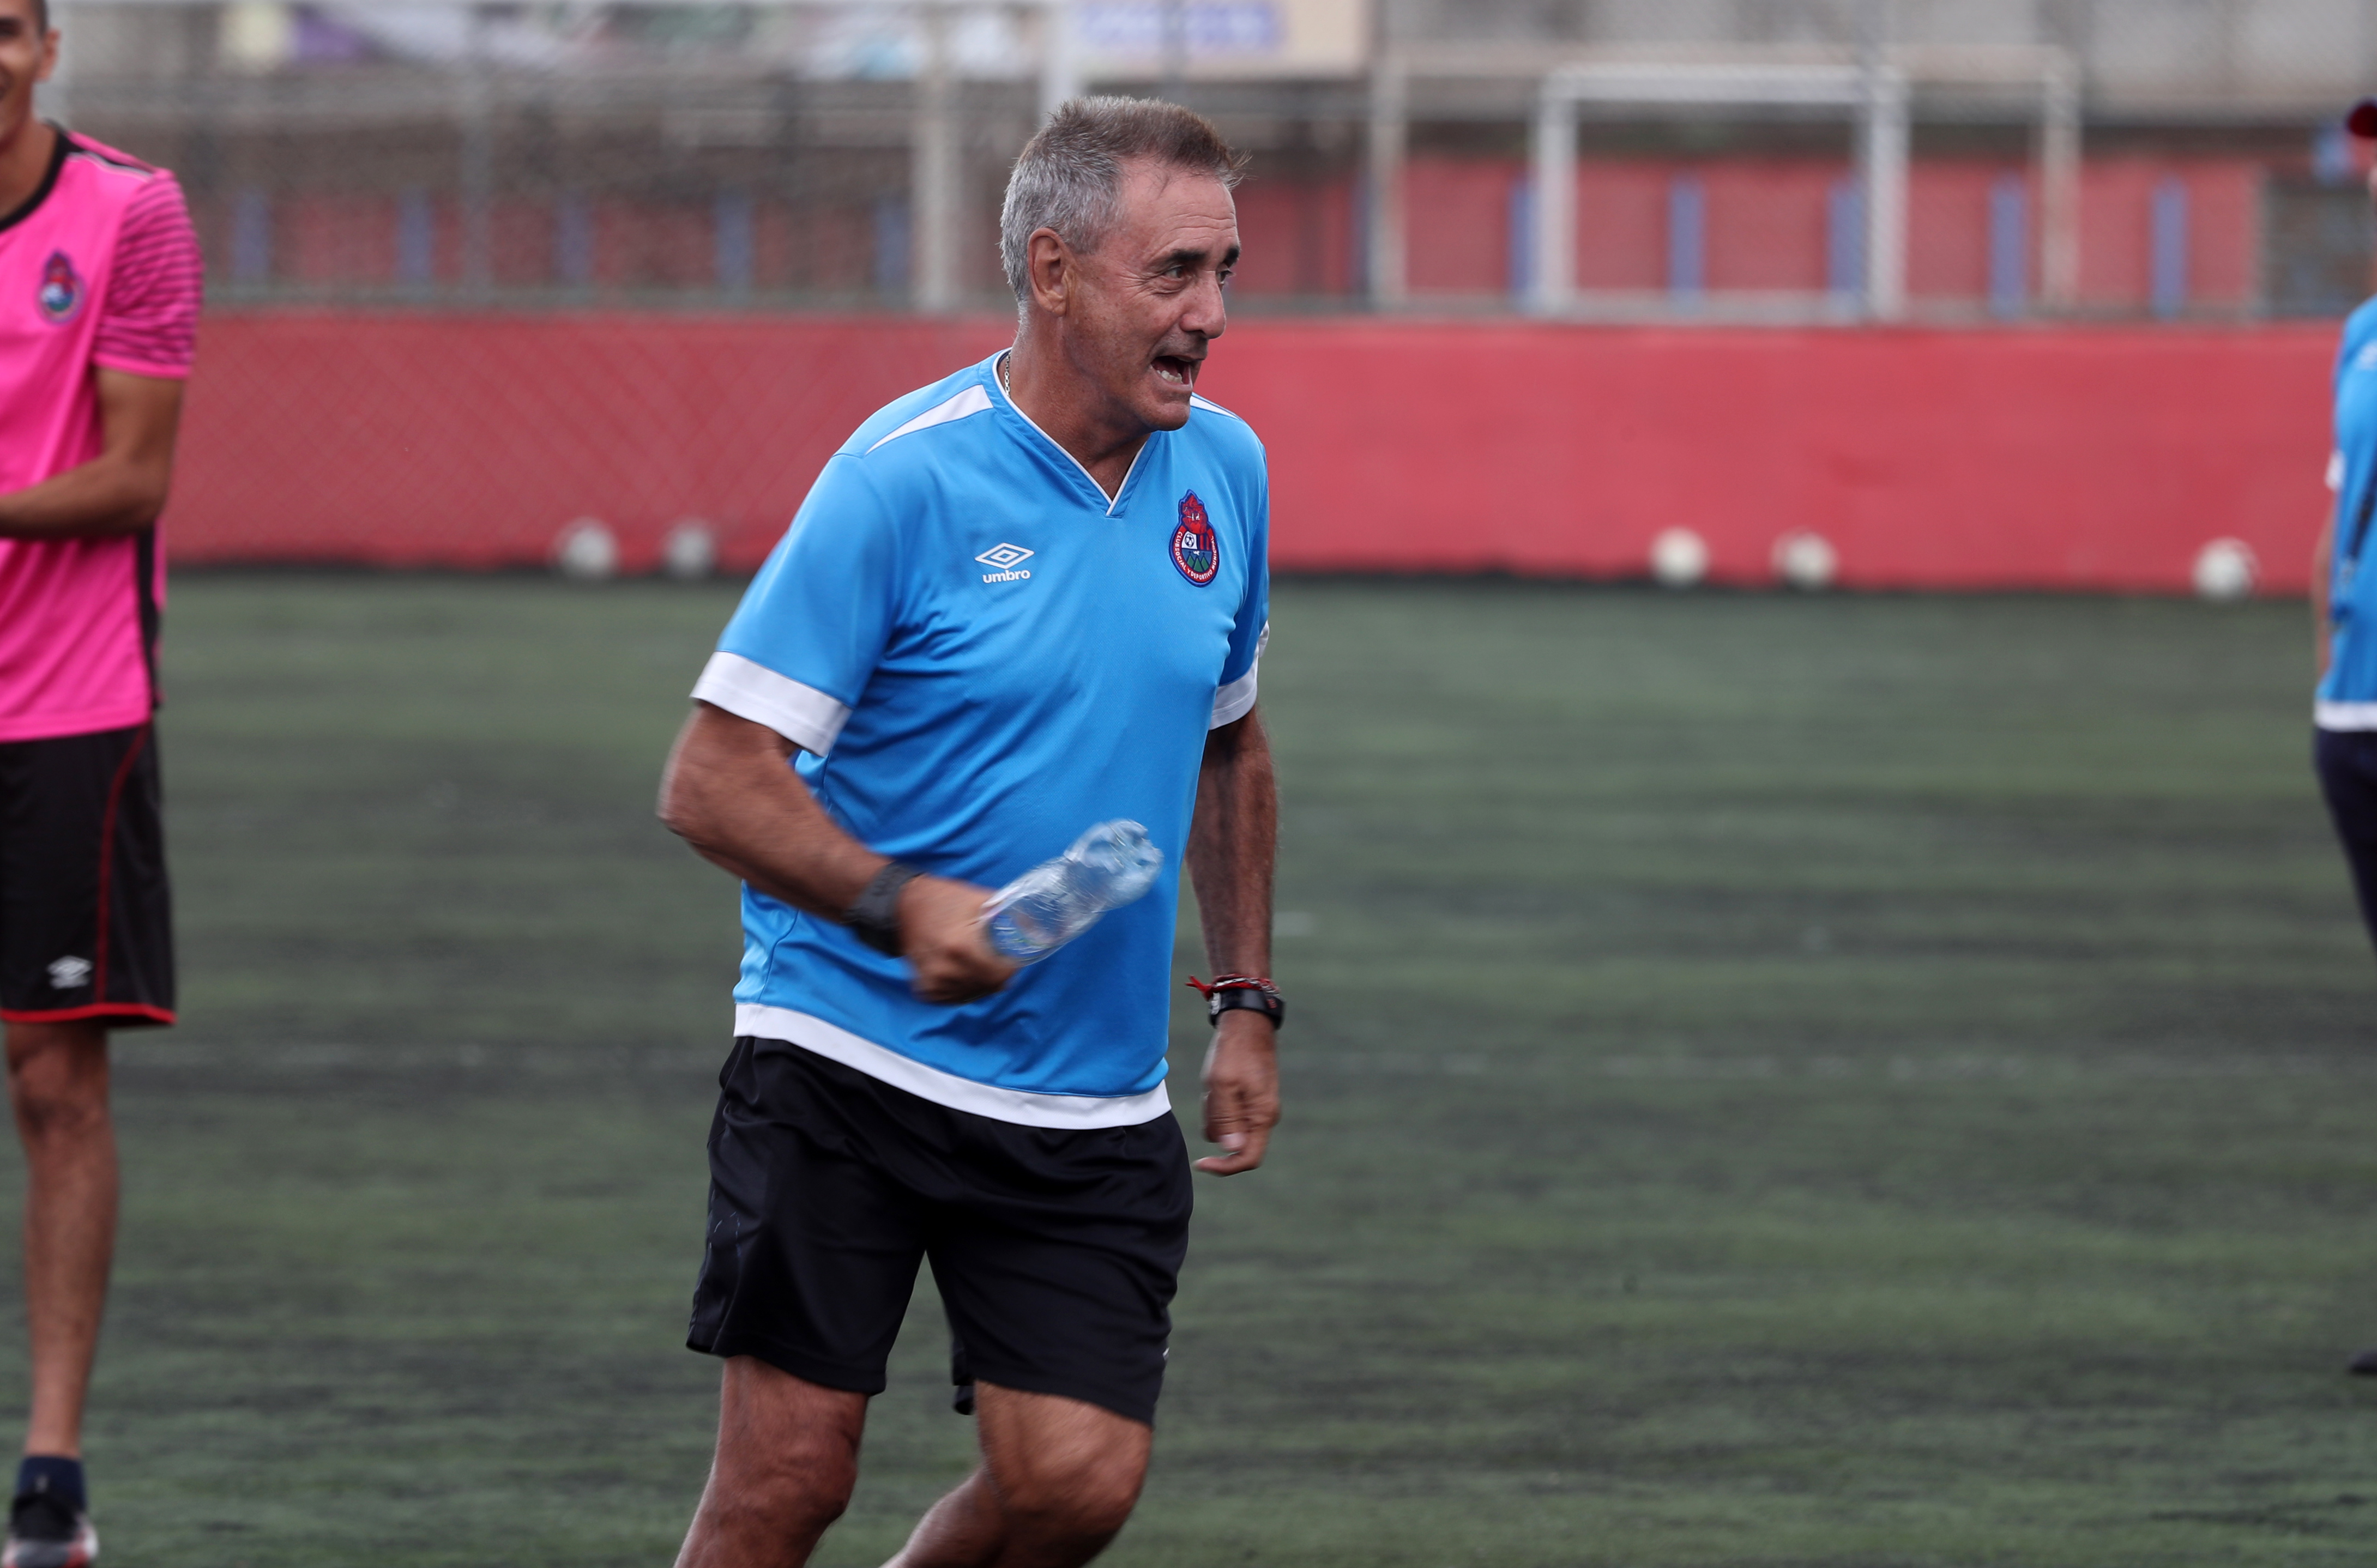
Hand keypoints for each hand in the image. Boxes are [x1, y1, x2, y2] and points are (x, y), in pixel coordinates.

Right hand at [898, 876, 1016, 1004]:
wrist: (900, 906)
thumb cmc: (941, 899)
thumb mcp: (977, 899)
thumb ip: (1006, 913)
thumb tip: (1033, 927)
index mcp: (961, 946)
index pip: (1001, 974)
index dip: (1011, 967)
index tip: (1012, 958)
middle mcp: (946, 970)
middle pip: (990, 986)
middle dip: (999, 975)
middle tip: (997, 959)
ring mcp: (933, 983)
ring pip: (974, 994)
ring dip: (981, 982)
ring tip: (976, 962)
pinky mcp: (924, 990)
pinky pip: (955, 997)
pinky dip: (963, 987)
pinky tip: (961, 970)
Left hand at [1195, 1010, 1278, 1174]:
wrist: (1246, 1024)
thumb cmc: (1234, 1052)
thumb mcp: (1223, 1085)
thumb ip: (1226, 1119)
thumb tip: (1231, 1151)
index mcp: (1262, 1116)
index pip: (1248, 1159)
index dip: (1224, 1167)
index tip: (1199, 1162)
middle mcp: (1264, 1116)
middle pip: (1233, 1142)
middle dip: (1215, 1126)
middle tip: (1209, 1098)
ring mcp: (1258, 1107)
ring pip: (1228, 1127)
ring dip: (1214, 1112)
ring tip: (1213, 1086)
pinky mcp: (1250, 1098)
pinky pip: (1229, 1112)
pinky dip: (1218, 1103)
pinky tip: (1216, 1083)